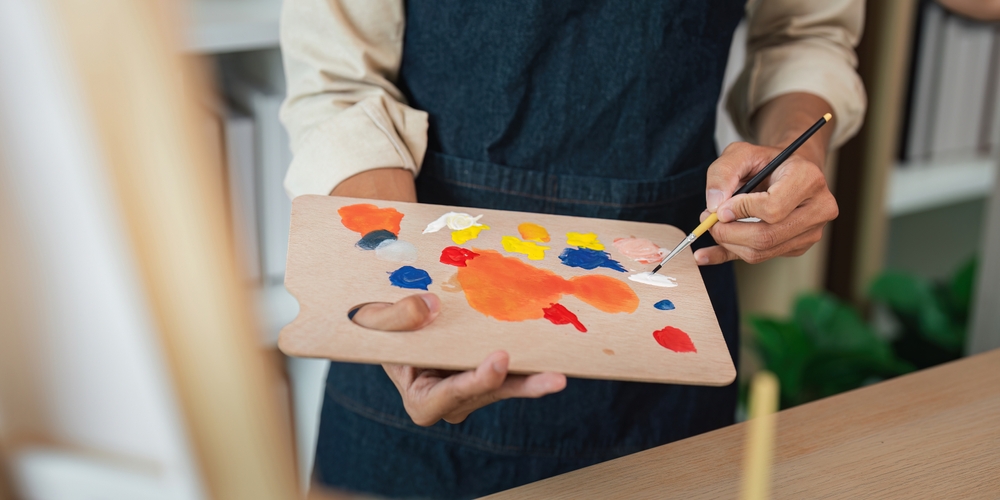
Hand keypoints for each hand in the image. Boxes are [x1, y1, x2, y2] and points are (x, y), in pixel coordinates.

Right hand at [350, 294, 567, 425]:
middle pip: (487, 394)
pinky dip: (532, 366)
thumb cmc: (378, 329)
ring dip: (534, 382)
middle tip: (551, 378)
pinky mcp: (490, 376)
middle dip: (518, 385)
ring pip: (506, 388)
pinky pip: (513, 374)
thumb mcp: (373, 322)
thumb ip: (395, 317)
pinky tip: (557, 363)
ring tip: (561, 377)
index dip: (475, 381)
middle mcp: (453, 403)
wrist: (392, 327)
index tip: (498, 359)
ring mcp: (474, 391)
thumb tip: (429, 306)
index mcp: (422, 401)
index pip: (450, 394)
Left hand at [693, 141, 838, 264]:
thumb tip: (715, 206)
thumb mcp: (740, 153)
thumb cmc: (765, 161)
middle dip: (729, 233)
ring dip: (728, 243)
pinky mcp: (798, 247)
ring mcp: (811, 231)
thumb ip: (723, 173)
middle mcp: (818, 208)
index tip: (720, 208)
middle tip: (709, 221)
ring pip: (762, 251)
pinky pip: (760, 257)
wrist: (785, 172)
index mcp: (809, 179)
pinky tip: (709, 253)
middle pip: (767, 236)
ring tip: (714, 226)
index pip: (772, 208)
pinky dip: (730, 254)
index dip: (741, 210)